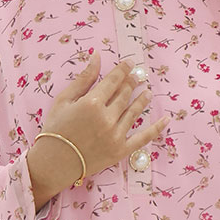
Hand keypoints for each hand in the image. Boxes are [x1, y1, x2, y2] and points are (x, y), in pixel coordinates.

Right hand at [28, 51, 169, 199]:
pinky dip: (156, 128)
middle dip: (132, 82)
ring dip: (143, 99)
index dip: (123, 69)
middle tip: (138, 75)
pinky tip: (166, 119)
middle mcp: (107, 117)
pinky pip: (143, 138)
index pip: (114, 80)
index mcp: (92, 103)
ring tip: (148, 92)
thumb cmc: (55, 129)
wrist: (54, 163)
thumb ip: (84, 79)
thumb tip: (97, 57)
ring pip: (134, 111)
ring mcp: (116, 135)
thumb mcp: (64, 100)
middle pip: (125, 94)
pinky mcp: (121, 150)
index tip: (130, 62)